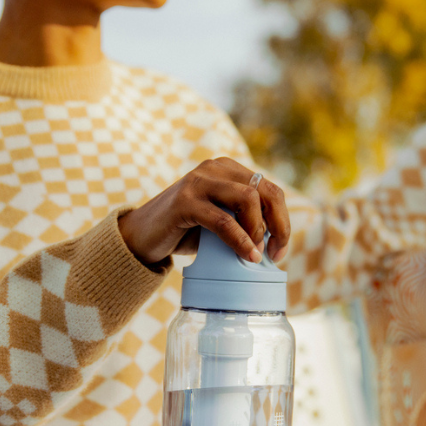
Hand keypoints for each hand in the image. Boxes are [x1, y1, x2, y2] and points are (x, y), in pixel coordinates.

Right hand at [118, 158, 290, 265]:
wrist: (142, 236)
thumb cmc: (184, 231)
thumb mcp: (220, 221)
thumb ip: (244, 220)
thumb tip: (276, 242)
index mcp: (228, 170)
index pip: (270, 190)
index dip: (282, 220)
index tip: (280, 249)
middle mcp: (215, 168)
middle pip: (265, 191)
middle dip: (277, 225)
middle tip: (274, 254)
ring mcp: (199, 182)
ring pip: (248, 199)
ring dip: (258, 231)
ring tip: (255, 255)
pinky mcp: (185, 201)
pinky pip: (223, 220)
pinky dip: (240, 240)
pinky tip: (246, 256)